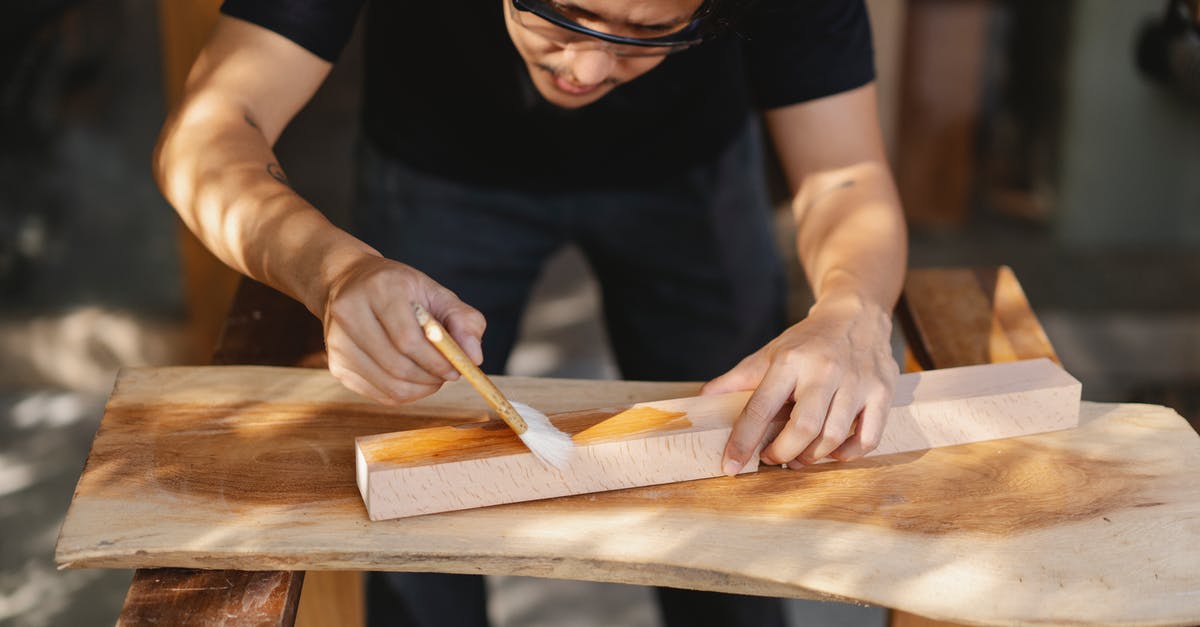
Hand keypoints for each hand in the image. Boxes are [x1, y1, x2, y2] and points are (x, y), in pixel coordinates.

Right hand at [319, 254, 485, 404]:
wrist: (347, 282)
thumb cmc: (399, 289)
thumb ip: (463, 320)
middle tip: (448, 374)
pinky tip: (413, 379)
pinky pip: (378, 393)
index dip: (437, 361)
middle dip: (431, 377)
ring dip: (420, 388)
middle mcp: (350, 313)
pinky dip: (404, 393)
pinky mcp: (336, 365)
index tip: (457, 368)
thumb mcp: (435, 293)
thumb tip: (474, 357)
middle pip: (398, 365)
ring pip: (388, 384)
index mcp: (379, 288)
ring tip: (433, 376)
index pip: (408, 339)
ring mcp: (337, 342)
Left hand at [703, 296, 897, 474]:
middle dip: (782, 453)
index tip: (731, 466)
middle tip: (772, 459)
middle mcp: (824, 370)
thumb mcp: (769, 353)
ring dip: (812, 457)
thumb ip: (737, 380)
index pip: (761, 407)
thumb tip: (701, 401)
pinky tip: (832, 452)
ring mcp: (857, 381)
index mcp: (790, 361)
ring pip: (834, 436)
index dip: (743, 441)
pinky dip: (847, 454)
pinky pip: (868, 438)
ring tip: (799, 457)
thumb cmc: (807, 342)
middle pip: (803, 427)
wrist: (855, 314)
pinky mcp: (882, 392)